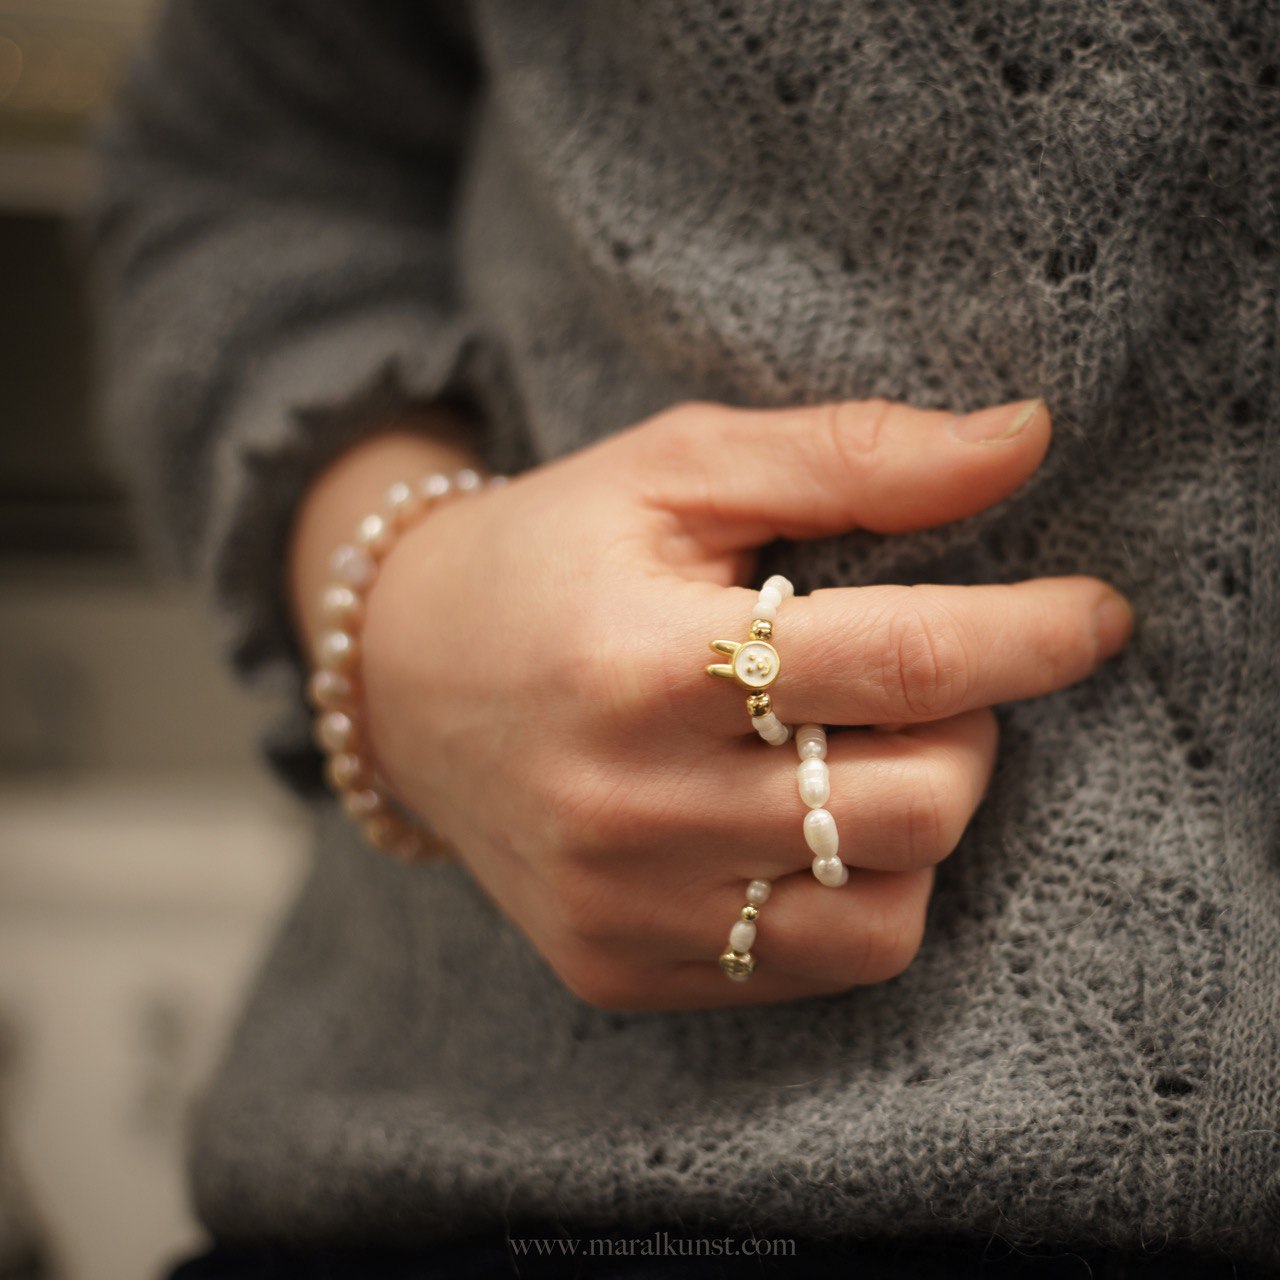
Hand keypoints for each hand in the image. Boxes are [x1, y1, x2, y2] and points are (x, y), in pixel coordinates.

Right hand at [357, 397, 1132, 1009]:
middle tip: (923, 680)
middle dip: (968, 732)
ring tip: (861, 751)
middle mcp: (628, 804)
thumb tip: (1024, 440)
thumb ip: (852, 455)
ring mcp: (619, 905)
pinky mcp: (613, 965)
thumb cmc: (551, 553)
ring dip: (919, 823)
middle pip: (913, 805)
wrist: (402, 678)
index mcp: (642, 658)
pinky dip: (851, 892)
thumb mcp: (680, 467)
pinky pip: (804, 964)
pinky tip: (805, 821)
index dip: (1029, 634)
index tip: (1093, 615)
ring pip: (880, 913)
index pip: (900, 659)